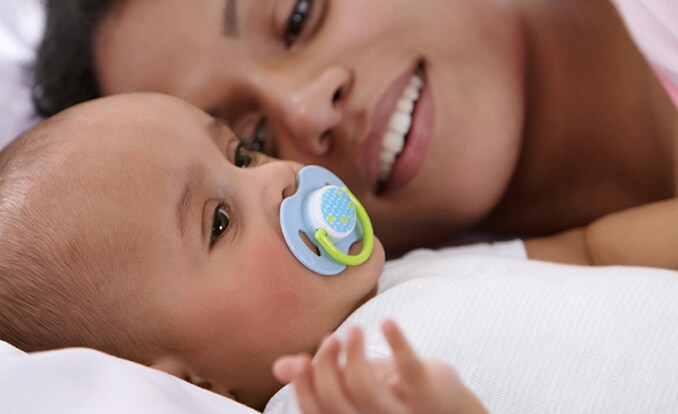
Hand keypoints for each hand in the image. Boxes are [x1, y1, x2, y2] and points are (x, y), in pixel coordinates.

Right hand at [272, 320, 485, 413]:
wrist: (451, 409)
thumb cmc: (394, 395)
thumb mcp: (355, 386)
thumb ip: (321, 378)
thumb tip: (281, 366)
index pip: (316, 413)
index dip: (303, 387)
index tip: (302, 358)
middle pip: (336, 401)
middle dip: (326, 366)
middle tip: (332, 338)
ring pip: (366, 388)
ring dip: (354, 353)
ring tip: (353, 328)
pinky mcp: (429, 395)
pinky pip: (409, 369)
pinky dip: (397, 342)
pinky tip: (386, 322)